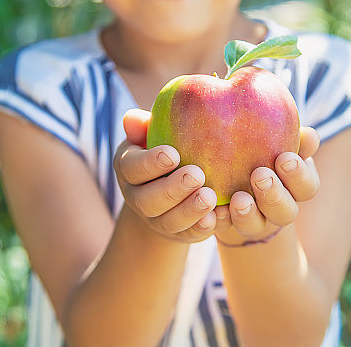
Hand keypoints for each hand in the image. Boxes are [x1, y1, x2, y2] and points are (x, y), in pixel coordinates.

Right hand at [113, 109, 217, 243]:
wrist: (168, 189)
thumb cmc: (163, 147)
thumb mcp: (152, 134)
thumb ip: (144, 126)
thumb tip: (132, 117)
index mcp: (129, 169)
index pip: (132, 167)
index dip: (149, 163)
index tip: (172, 154)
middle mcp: (138, 198)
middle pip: (148, 200)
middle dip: (172, 189)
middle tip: (197, 175)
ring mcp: (158, 220)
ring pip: (170, 221)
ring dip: (190, 211)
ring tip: (210, 197)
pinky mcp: (180, 234)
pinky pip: (191, 234)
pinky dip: (205, 226)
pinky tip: (221, 214)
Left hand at [213, 127, 320, 246]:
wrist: (231, 169)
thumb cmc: (263, 146)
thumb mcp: (278, 139)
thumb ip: (294, 138)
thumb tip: (310, 135)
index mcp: (297, 187)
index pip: (307, 187)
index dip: (299, 175)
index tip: (284, 157)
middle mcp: (279, 209)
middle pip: (285, 212)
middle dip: (274, 195)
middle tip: (260, 175)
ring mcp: (255, 221)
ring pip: (256, 225)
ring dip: (248, 213)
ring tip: (238, 199)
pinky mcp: (228, 224)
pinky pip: (224, 228)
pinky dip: (219, 219)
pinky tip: (214, 209)